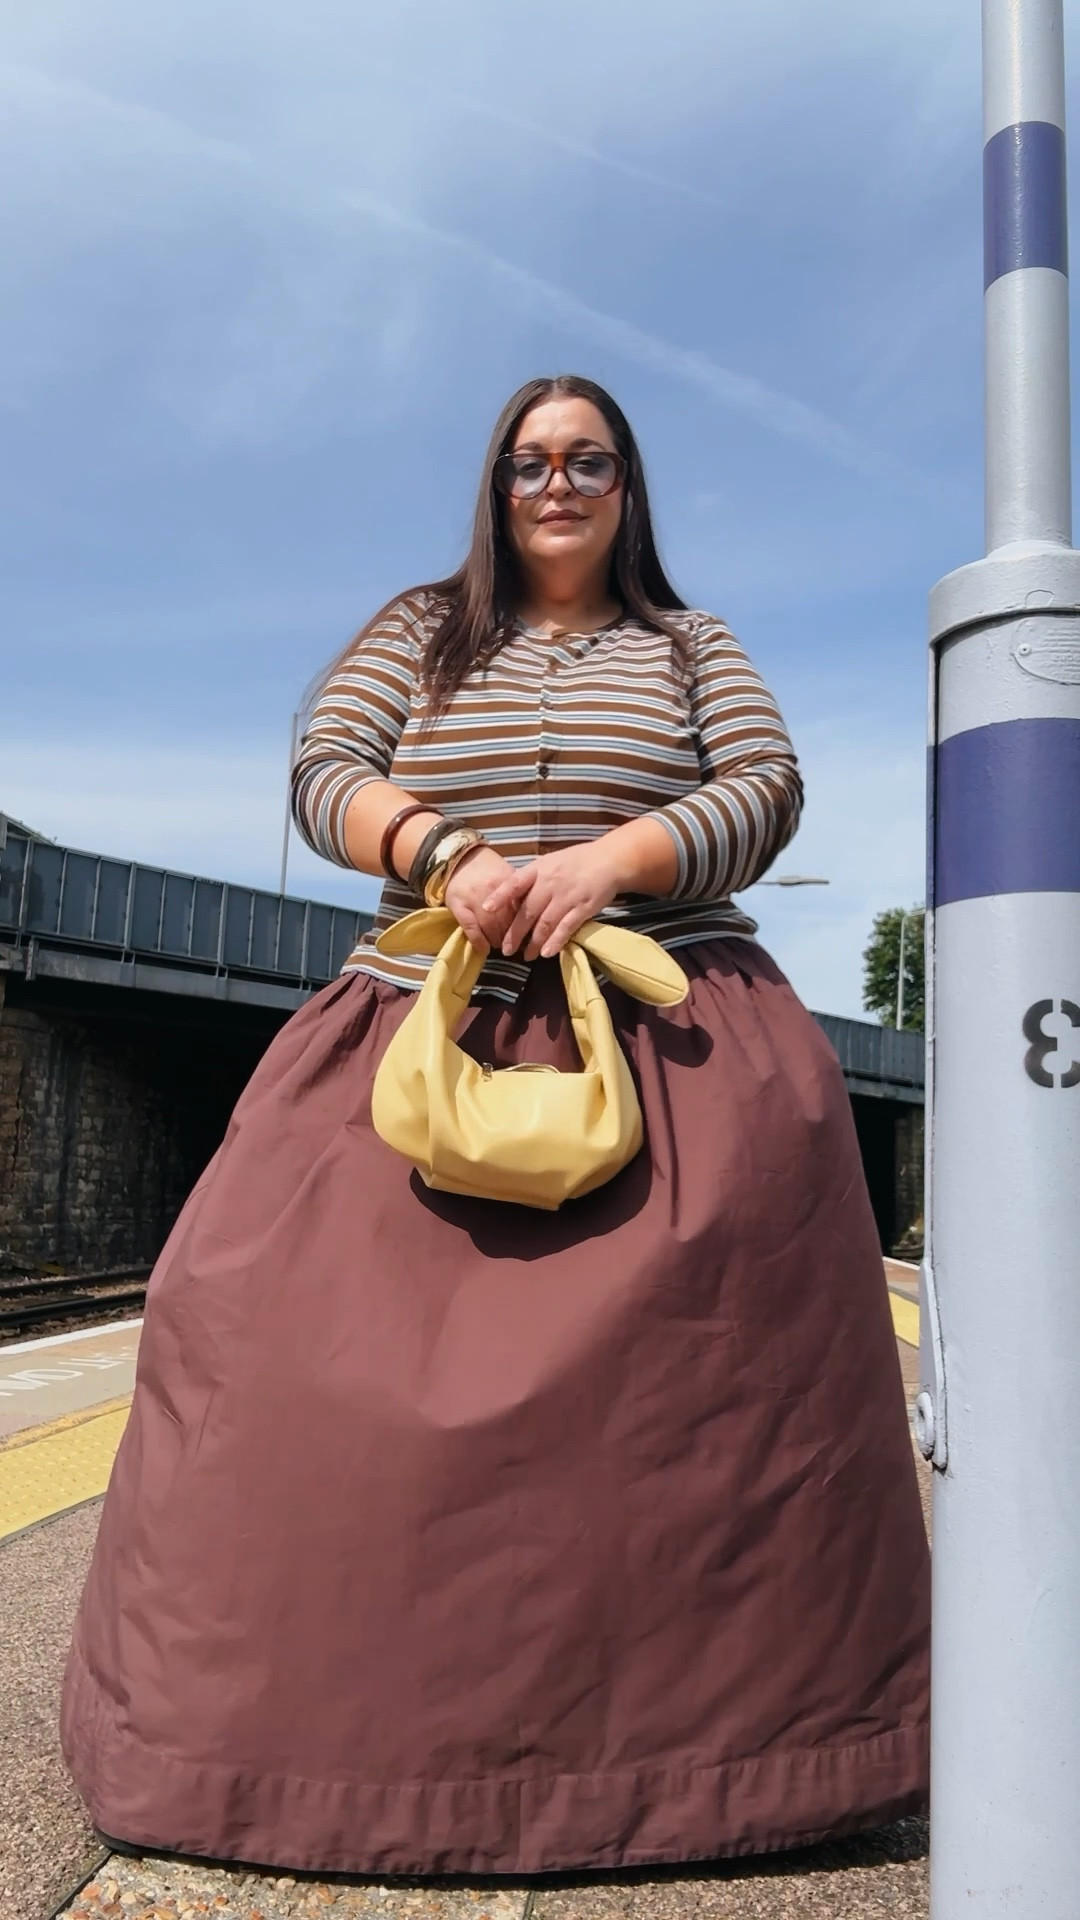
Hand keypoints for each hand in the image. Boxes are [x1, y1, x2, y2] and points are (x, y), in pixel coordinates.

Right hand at [442, 845, 521, 952]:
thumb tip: (536, 913)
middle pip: (508, 922)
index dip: (527, 926)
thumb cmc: (487, 868)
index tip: (530, 935)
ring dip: (498, 941)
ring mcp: (474, 900)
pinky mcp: (459, 907)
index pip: (523, 910)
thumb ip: (520, 892)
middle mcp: (493, 892)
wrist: (459, 858)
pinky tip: (484, 949)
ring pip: (491, 928)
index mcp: (509, 883)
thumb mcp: (508, 874)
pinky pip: (471, 929)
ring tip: (501, 945)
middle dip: (514, 937)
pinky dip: (479, 942)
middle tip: (516, 945)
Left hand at [483, 841, 622, 959]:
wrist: (609, 860)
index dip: (500, 896)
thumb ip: (532, 878)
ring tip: (526, 956)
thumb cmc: (576, 861)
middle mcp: (550, 883)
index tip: (486, 909)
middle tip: (506, 950)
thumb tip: (510, 896)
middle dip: (514, 933)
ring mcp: (567, 896)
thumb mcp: (550, 862)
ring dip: (534, 943)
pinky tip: (547, 953)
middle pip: (527, 912)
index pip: (515, 882)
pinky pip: (566, 928)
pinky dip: (555, 942)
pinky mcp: (583, 908)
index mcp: (539, 869)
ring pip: (545, 924)